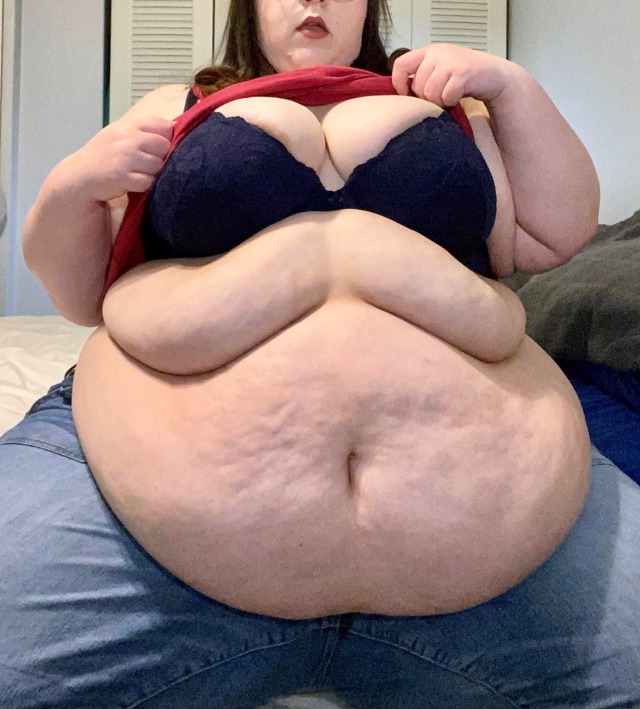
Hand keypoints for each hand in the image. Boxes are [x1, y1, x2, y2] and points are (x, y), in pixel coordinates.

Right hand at [63, 116, 173, 201]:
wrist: (80, 175)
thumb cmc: (105, 154)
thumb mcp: (120, 133)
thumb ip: (145, 129)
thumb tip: (176, 127)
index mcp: (128, 125)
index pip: (164, 126)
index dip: (165, 138)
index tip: (155, 147)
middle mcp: (127, 138)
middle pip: (164, 147)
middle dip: (159, 157)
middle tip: (144, 163)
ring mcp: (125, 158)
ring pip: (158, 166)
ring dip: (151, 173)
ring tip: (136, 172)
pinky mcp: (123, 177)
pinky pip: (148, 182)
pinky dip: (143, 185)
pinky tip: (132, 182)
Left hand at [392, 44, 518, 107]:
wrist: (494, 75)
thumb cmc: (464, 77)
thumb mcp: (439, 70)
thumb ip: (422, 76)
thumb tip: (402, 94)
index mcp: (429, 52)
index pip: (401, 65)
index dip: (399, 83)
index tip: (407, 95)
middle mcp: (438, 53)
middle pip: (418, 86)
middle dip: (427, 98)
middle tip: (441, 96)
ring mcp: (451, 62)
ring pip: (430, 93)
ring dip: (440, 101)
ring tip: (449, 96)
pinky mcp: (463, 73)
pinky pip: (446, 96)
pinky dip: (452, 102)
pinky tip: (459, 96)